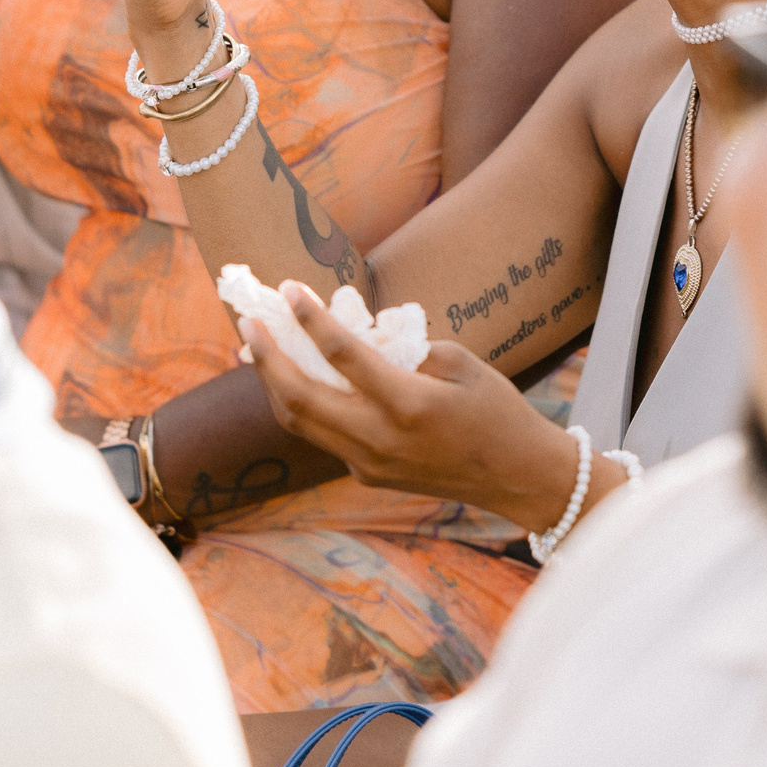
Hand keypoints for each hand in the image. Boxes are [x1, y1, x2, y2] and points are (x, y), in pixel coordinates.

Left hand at [238, 281, 588, 532]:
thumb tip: (356, 335)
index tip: (289, 289)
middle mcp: (380, 439)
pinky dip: (304, 403)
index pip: (343, 354)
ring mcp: (369, 462)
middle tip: (249, 321)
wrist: (517, 478)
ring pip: (300, 422)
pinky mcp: (367, 474)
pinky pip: (324, 435)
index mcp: (408, 404)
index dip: (310, 318)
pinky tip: (297, 377)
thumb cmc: (496, 410)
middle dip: (267, 356)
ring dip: (273, 382)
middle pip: (300, 397)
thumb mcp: (460, 363)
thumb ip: (404, 348)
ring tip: (255, 347)